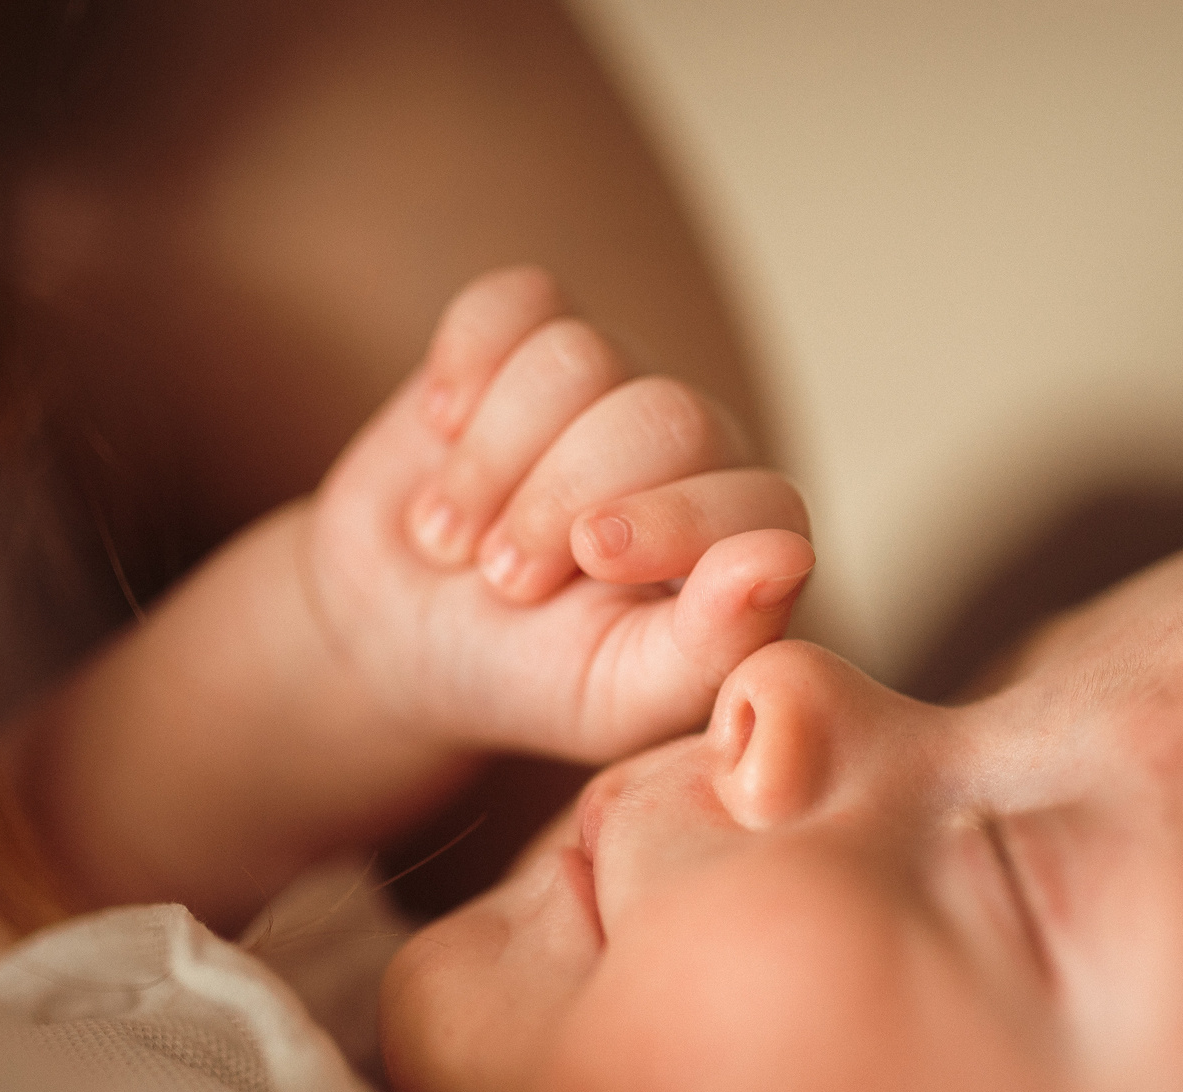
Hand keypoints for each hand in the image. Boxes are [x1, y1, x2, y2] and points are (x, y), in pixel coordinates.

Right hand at [302, 267, 812, 763]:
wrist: (396, 632)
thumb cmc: (525, 676)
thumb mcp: (611, 698)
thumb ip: (710, 649)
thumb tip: (785, 560)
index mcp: (739, 542)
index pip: (762, 501)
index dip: (679, 522)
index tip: (591, 562)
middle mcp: (693, 451)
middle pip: (664, 417)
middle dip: (559, 500)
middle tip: (502, 579)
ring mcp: (614, 383)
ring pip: (578, 359)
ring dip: (491, 460)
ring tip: (453, 535)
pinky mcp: (532, 332)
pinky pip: (515, 302)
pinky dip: (460, 372)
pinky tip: (442, 434)